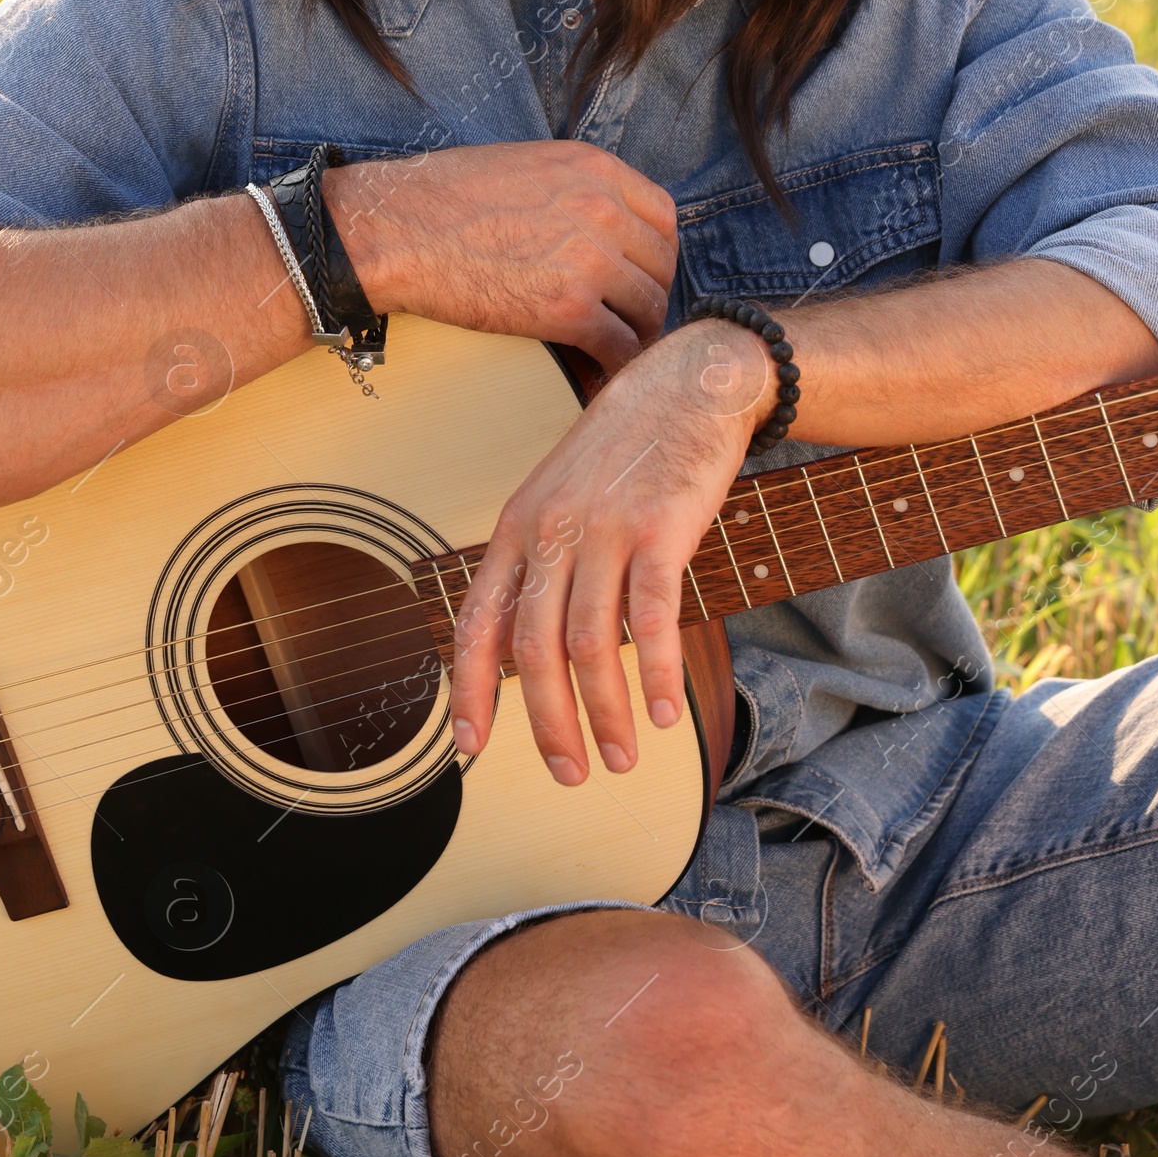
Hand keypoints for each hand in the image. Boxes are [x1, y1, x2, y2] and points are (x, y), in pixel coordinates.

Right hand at [323, 140, 676, 376]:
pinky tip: (598, 372)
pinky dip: (614, 365)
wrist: (395, 231)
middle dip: (648, 295)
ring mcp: (589, 260)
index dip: (655, 252)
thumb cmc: (442, 197)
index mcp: (593, 168)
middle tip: (629, 318)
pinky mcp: (568, 309)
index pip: (663, 215)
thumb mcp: (525, 165)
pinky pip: (618, 347)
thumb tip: (599, 224)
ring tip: (615, 348)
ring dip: (635, 333)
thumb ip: (574, 188)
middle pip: (661, 264)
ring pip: (646, 308)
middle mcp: (602, 209)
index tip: (640, 273)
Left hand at [448, 319, 774, 781]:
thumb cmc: (626, 446)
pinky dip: (657, 672)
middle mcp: (551, 530)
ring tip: (622, 757)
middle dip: (548, 724)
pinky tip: (666, 711)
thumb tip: (533, 641)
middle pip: (533, 648)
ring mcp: (605, 529)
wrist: (687, 383)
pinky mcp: (661, 529)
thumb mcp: (559, 493)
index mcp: (517, 526)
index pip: (477, 622)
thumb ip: (542, 558)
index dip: (471, 691)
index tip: (471, 747)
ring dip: (605, 714)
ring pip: (591, 643)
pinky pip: (653, 617)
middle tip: (570, 774)